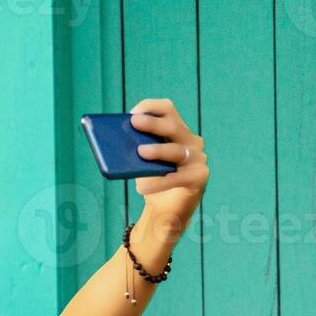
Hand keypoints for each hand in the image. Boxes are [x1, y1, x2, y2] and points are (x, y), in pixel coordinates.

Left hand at [130, 98, 209, 223]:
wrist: (168, 207)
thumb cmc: (154, 178)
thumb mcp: (142, 161)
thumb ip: (135, 150)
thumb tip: (116, 146)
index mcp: (177, 131)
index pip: (168, 109)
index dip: (150, 107)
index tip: (132, 113)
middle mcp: (191, 141)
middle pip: (173, 127)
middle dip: (153, 123)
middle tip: (134, 123)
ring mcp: (197, 158)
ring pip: (176, 151)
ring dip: (157, 150)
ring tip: (140, 152)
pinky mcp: (199, 177)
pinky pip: (177, 178)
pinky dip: (158, 182)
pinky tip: (142, 186)